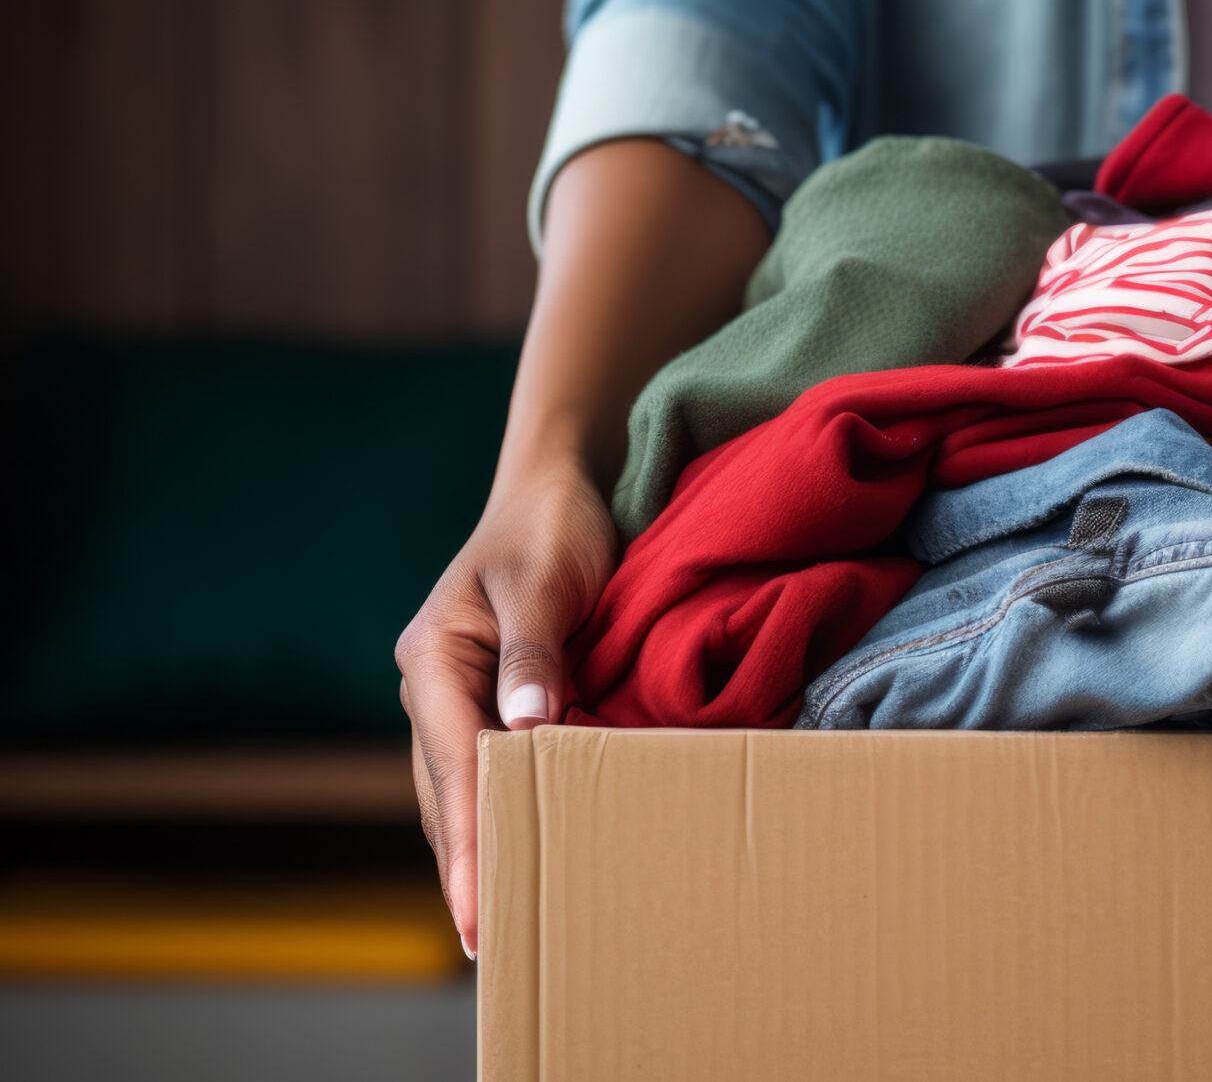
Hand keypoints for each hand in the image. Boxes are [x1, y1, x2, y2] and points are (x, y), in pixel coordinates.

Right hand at [394, 458, 617, 956]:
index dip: (470, 833)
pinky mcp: (491, 699)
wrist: (558, 489)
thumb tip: (528, 724)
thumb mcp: (545, 579)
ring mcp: (459, 695)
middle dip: (466, 863)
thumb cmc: (552, 526)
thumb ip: (534, 650)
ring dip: (482, 847)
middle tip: (486, 941)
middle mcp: (435, 686)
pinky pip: (492, 768)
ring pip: (463, 789)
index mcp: (434, 657)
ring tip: (501, 920)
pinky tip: (528, 850)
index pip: (455, 762)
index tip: (478, 901)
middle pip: (448, 792)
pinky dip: (506, 811)